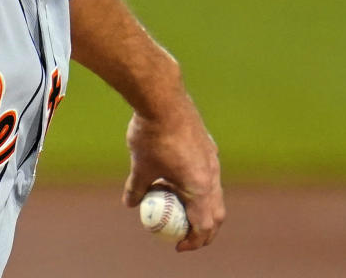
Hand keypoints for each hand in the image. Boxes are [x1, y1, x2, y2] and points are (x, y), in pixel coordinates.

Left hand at [122, 101, 223, 251]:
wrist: (162, 98)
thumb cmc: (152, 135)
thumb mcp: (141, 167)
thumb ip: (137, 188)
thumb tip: (130, 204)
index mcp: (200, 186)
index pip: (203, 225)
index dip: (193, 241)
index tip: (178, 246)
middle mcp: (212, 174)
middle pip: (215, 213)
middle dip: (202, 229)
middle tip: (184, 235)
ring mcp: (213, 158)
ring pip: (213, 192)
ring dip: (198, 205)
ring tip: (173, 205)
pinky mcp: (208, 145)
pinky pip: (207, 174)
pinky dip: (196, 185)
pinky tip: (174, 176)